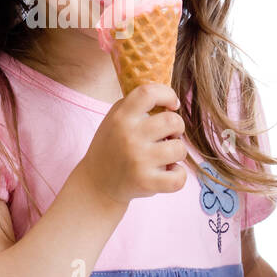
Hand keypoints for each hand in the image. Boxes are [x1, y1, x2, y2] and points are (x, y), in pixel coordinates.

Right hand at [73, 83, 187, 205]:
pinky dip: (178, 175)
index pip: (149, 92)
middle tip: (168, 136)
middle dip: (177, 128)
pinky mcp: (146, 182)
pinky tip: (167, 173)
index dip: (167, 94)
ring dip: (177, 152)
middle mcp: (129, 136)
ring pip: (180, 148)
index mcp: (121, 117)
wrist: (96, 183)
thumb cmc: (112, 147)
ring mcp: (138, 160)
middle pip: (173, 121)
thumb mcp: (115, 119)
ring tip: (165, 156)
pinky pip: (179, 177)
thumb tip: (169, 97)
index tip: (172, 104)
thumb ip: (137, 104)